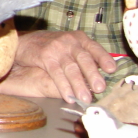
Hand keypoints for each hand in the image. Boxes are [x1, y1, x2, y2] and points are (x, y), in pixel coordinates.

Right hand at [0, 30, 116, 103]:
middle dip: (93, 75)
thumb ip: (84, 56)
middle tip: (100, 88)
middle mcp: (69, 41)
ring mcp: (56, 48)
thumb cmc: (51, 46)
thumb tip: (102, 75)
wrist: (25, 42)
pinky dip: (63, 86)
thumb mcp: (69, 45)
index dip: (104, 58)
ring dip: (79, 85)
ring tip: (85, 99)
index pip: (95, 48)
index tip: (112, 70)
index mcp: (79, 38)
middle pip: (84, 59)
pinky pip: (56, 74)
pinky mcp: (45, 56)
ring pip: (71, 68)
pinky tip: (68, 97)